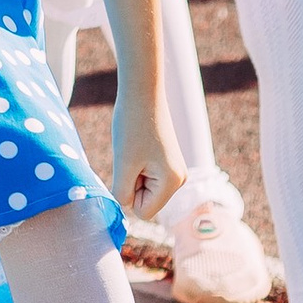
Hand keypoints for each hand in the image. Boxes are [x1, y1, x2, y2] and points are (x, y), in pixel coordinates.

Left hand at [110, 83, 191, 220]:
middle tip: (131, 154)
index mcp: (173, 183)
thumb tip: (125, 206)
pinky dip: (135, 163)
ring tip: (134, 147)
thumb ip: (123, 193)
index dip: (129, 193)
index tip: (129, 166)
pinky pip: (145, 174)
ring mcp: (175, 169)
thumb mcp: (122, 163)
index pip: (143, 211)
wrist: (142, 91)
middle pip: (144, 200)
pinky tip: (137, 144)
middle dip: (131, 181)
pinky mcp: (167, 160)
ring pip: (143, 187)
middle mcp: (180, 179)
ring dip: (132, 171)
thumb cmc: (131, 125)